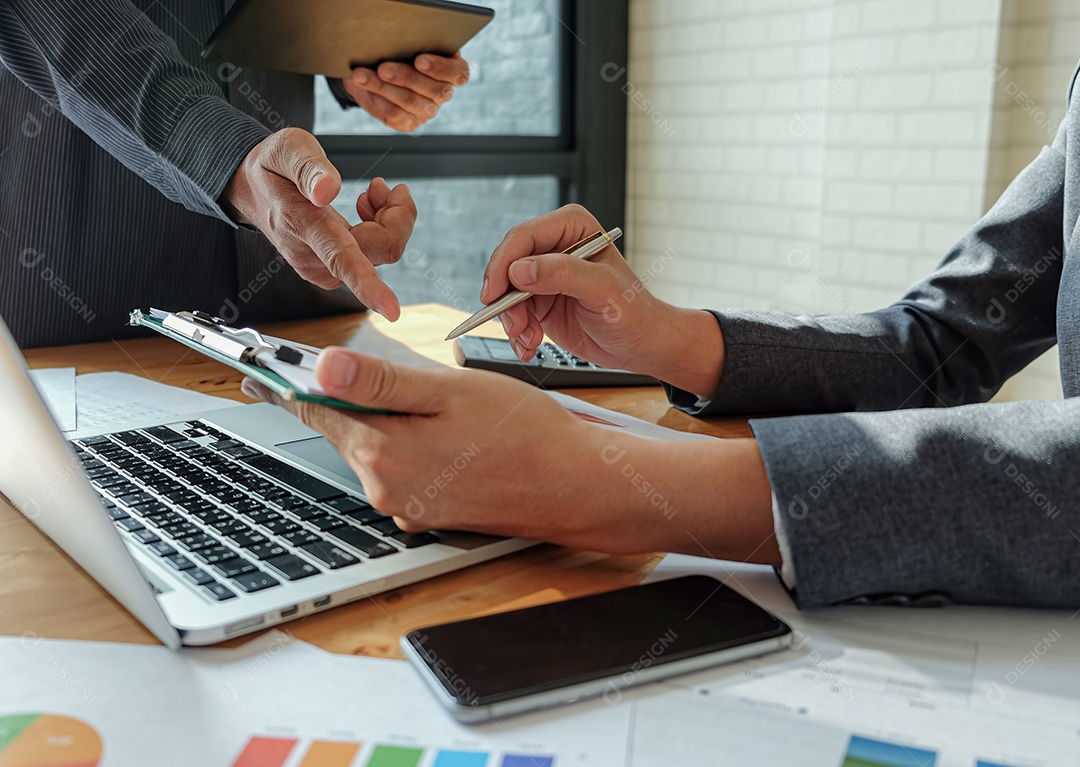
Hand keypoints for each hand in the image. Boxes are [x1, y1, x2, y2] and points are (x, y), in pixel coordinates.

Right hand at [222, 128, 415, 319]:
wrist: (251, 190)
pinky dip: (381, 228)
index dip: (369, 285)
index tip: (391, 310)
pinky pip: (375, 254)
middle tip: (380, 185)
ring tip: (371, 192)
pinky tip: (366, 208)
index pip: (342, 260)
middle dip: (397, 215)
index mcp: (304, 226)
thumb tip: (328, 190)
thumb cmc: (271, 168)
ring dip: (388, 220)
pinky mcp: (333, 270)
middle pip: (382, 250)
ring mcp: (325, 268)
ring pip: (383, 252)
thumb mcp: (286, 149)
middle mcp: (315, 258)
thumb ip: (308, 167)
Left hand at [240, 347, 778, 561]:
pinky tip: (432, 428)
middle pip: (344, 431)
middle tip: (319, 368)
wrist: (576, 485)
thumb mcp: (450, 392)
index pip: (317, 412)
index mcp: (384, 455)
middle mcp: (387, 489)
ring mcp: (408, 506)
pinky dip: (401, 442)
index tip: (256, 369)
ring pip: (373, 449)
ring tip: (398, 393)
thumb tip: (323, 369)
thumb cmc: (524, 433)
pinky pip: (398, 468)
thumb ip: (383, 383)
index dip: (287, 383)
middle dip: (337, 397)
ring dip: (375, 419)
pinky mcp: (430, 511)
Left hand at [342, 53, 468, 131]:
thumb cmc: (402, 49)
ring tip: (361, 76)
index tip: (419, 60)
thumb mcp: (410, 42)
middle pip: (432, 90)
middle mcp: (443, 93)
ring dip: (382, 87)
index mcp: (453, 71)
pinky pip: (393, 114)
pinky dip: (374, 99)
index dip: (440, 68)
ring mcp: (427, 110)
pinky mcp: (409, 122)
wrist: (381, 67)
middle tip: (382, 68)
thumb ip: (412, 41)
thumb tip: (394, 38)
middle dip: (405, 77)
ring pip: (408, 101)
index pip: (459, 74)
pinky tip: (361, 87)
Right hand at [482, 204, 725, 397]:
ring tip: (529, 340)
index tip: (494, 293)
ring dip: (512, 321)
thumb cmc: (634, 312)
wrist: (641, 345)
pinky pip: (513, 314)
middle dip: (505, 299)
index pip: (523, 238)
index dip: (503, 264)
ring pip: (505, 294)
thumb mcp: (602, 290)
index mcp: (571, 228)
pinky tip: (530, 346)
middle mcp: (554, 247)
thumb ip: (562, 274)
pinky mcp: (539, 302)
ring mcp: (544, 276)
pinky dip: (517, 333)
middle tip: (515, 326)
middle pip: (508, 266)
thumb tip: (519, 270)